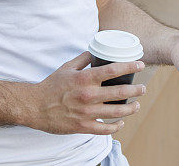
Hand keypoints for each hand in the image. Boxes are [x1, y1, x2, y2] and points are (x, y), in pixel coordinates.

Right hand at [21, 52, 146, 134]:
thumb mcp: (67, 67)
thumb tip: (95, 50)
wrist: (35, 106)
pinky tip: (121, 122)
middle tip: (143, 88)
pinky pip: (104, 129)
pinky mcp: (83, 127)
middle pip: (120, 92)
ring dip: (130, 108)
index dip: (130, 66)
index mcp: (85, 79)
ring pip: (116, 112)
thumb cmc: (51, 86)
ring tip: (137, 105)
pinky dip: (116, 126)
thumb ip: (83, 58)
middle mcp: (88, 95)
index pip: (114, 70)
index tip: (140, 64)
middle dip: (136, 90)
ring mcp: (86, 113)